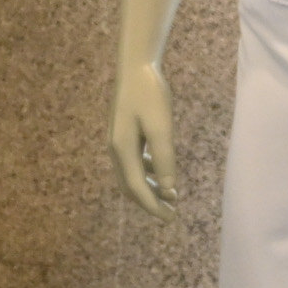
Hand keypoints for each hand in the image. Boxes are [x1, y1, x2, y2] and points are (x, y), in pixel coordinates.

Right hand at [110, 62, 178, 218]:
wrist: (137, 68)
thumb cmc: (150, 95)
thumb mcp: (161, 127)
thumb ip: (164, 158)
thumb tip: (168, 189)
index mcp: (122, 150)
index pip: (137, 188)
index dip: (153, 206)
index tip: (170, 219)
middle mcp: (116, 150)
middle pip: (131, 186)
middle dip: (150, 202)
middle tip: (171, 215)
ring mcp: (119, 142)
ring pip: (132, 176)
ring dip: (150, 189)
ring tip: (170, 198)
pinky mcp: (126, 134)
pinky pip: (135, 163)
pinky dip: (148, 173)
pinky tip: (161, 175)